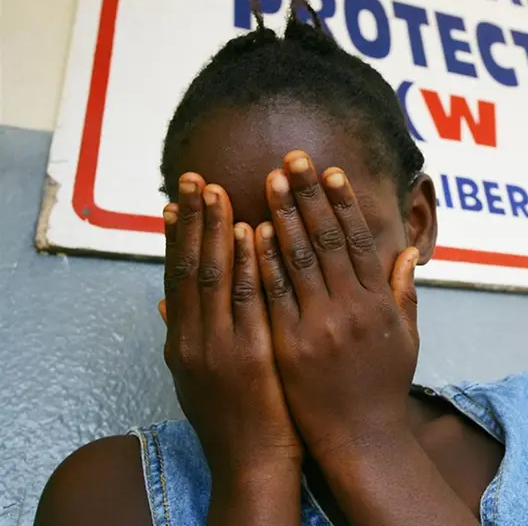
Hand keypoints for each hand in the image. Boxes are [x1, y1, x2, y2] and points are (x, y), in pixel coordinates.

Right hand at [161, 173, 302, 480]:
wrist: (252, 463)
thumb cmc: (235, 416)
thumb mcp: (198, 377)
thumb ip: (183, 335)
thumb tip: (163, 304)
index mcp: (181, 341)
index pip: (175, 277)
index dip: (176, 236)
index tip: (177, 199)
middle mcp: (192, 339)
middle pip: (187, 267)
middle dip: (191, 220)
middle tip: (193, 178)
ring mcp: (218, 346)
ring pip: (213, 276)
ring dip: (216, 230)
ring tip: (218, 190)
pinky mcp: (248, 355)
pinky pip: (248, 299)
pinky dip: (248, 262)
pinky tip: (252, 232)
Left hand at [253, 151, 419, 456]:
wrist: (361, 441)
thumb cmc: (383, 389)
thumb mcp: (406, 338)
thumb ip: (404, 293)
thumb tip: (408, 253)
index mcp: (379, 304)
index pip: (359, 242)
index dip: (343, 204)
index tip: (330, 173)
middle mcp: (351, 309)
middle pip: (326, 240)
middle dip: (309, 195)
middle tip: (294, 159)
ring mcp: (319, 326)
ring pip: (297, 260)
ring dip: (282, 215)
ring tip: (270, 180)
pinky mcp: (290, 345)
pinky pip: (273, 295)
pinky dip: (262, 261)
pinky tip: (251, 232)